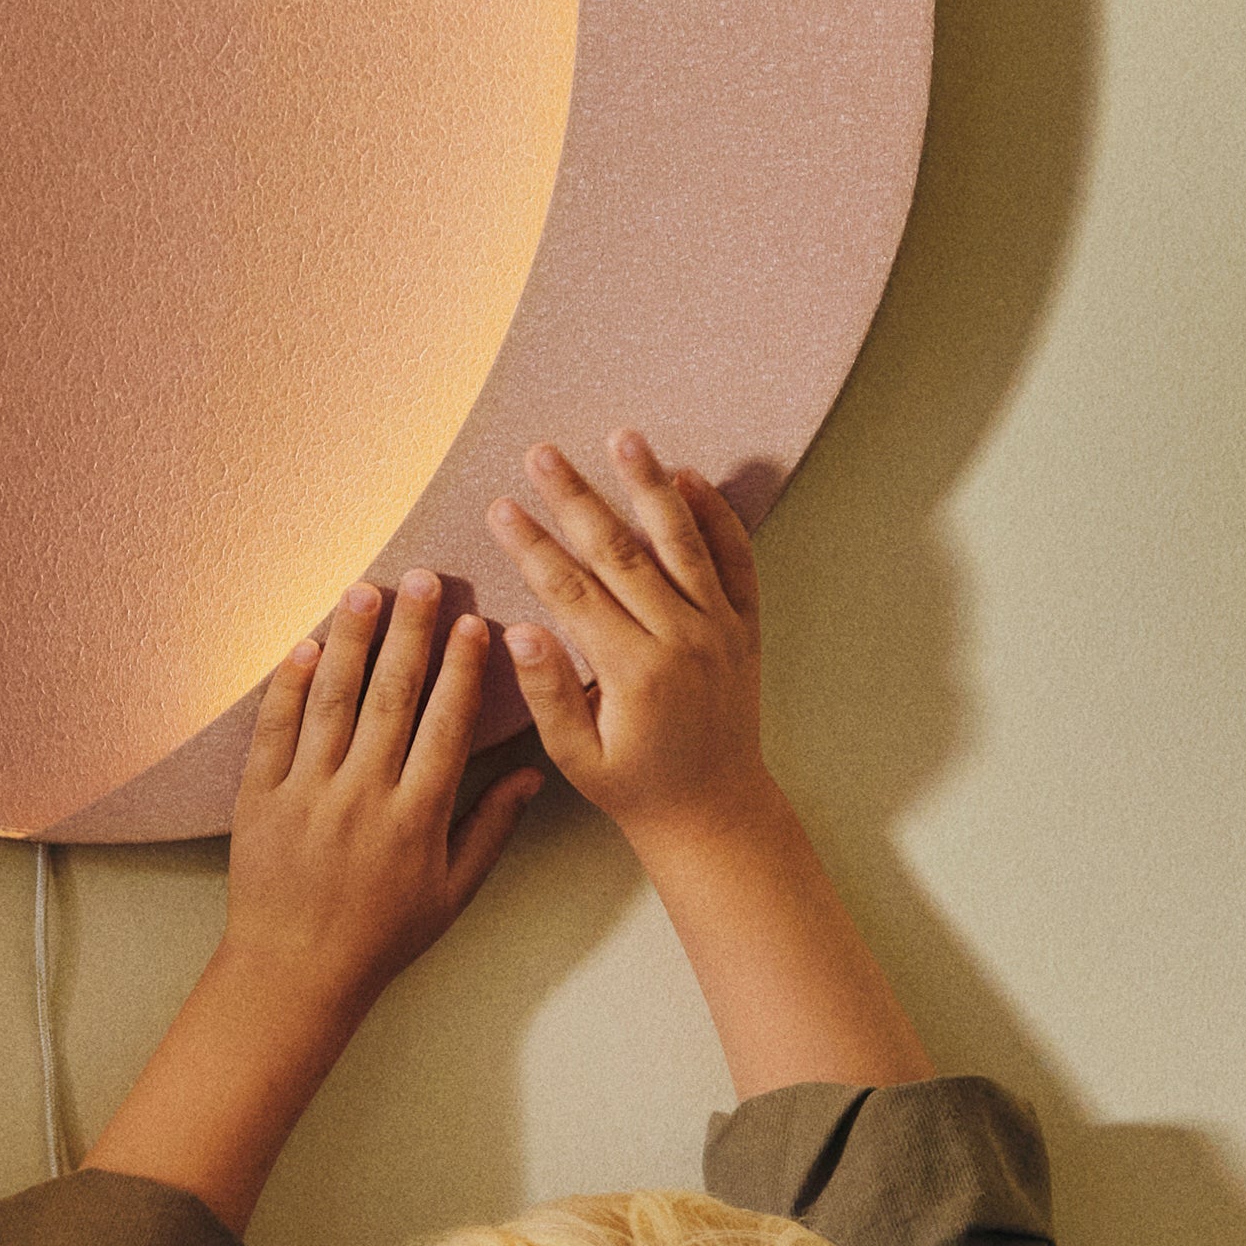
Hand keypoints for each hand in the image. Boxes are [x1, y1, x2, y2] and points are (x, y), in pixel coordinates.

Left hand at [223, 568, 541, 1027]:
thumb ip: (490, 827)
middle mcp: (362, 798)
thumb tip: (533, 773)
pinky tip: (305, 644)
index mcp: (416, 818)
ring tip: (365, 590)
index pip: (445, 726)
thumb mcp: (452, 892)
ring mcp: (306, 795)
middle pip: (390, 697)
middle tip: (422, 579)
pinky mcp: (259, 799)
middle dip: (410, 633)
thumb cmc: (381, 936)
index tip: (474, 622)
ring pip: (331, 701)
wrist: (294, 972)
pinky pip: (274, 730)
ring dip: (349, 640)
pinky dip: (288, 685)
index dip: (461, 670)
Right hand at [487, 432, 768, 850]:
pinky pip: (735, 560)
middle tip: (541, 452)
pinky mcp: (745, 627)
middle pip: (620, 551)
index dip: (531, 546)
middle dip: (575, 498)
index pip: (570, 591)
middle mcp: (682, 639)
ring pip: (681, 541)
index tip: (500, 507)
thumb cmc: (636, 787)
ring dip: (649, 484)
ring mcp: (720, 628)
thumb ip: (549, 692)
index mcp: (633, 671)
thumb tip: (518, 630)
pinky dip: (717, 517)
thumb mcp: (578, 756)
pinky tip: (692, 477)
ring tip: (623, 437)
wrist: (716, 809)